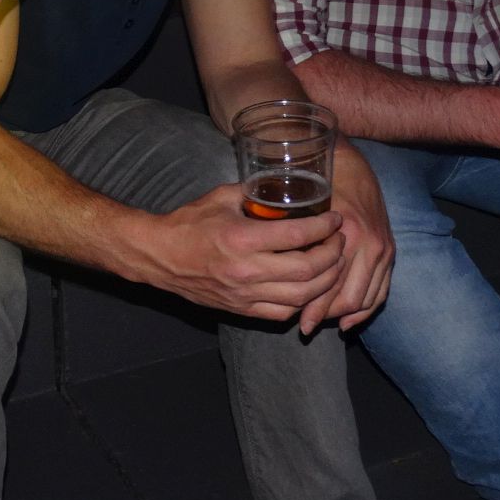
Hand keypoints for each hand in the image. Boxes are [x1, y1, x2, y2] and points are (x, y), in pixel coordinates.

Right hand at [135, 183, 345, 320]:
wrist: (159, 257)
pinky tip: (309, 288)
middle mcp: (247, 270)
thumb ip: (254, 193)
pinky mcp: (241, 310)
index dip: (324, 228)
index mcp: (242, 238)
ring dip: (325, 282)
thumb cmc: (188, 223)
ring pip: (301, 297)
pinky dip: (303, 302)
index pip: (298, 237)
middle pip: (308, 271)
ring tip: (332, 265)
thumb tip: (282, 185)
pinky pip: (283, 314)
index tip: (336, 219)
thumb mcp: (221, 197)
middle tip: (340, 242)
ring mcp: (245, 294)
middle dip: (333, 256)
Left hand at [297, 142, 393, 333]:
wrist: (350, 163)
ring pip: (365, 298)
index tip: (298, 322)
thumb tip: (278, 276)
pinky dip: (366, 309)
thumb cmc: (321, 184)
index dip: (314, 307)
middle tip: (307, 325)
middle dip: (328, 315)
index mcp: (348, 235)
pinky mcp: (390, 250)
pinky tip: (349, 320)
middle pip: (349, 297)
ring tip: (324, 322)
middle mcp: (369, 245)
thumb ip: (297, 240)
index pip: (331, 284)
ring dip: (346, 314)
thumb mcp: (305, 209)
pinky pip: (382, 291)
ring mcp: (383, 249)